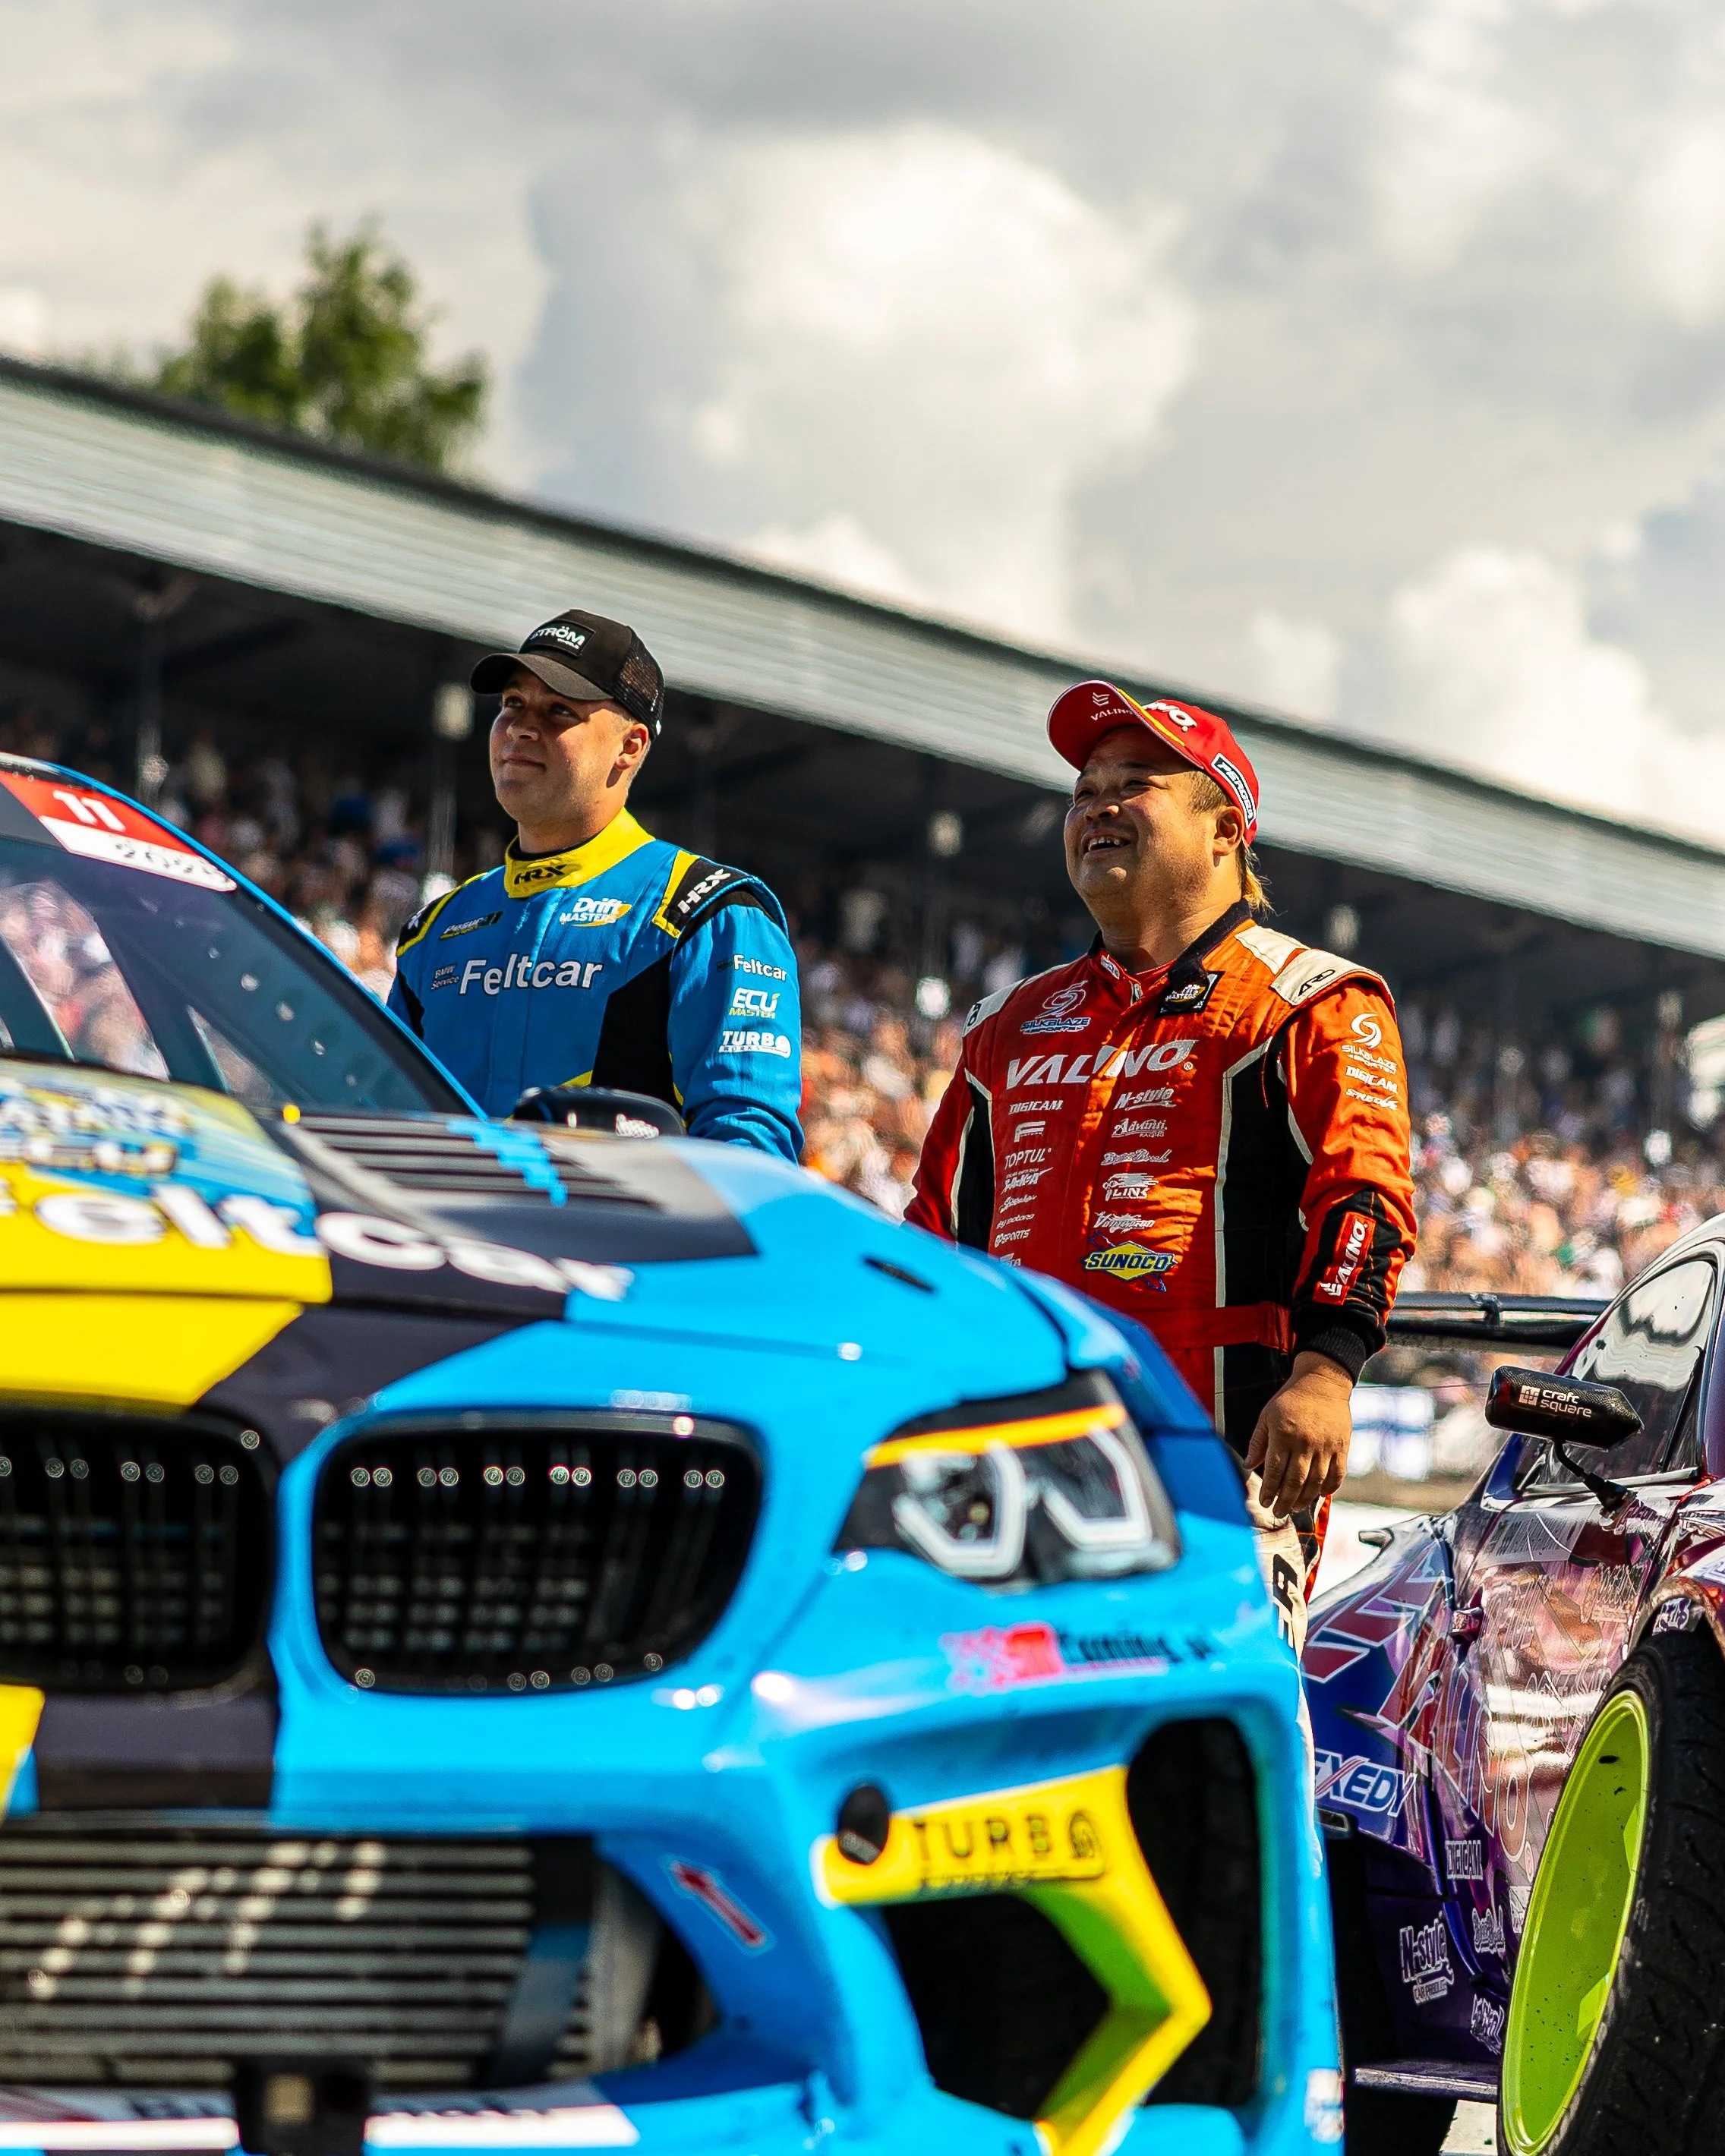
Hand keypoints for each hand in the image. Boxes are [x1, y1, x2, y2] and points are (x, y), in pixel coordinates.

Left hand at [1245, 1351, 1354, 1518]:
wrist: (1322, 1383)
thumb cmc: (1290, 1399)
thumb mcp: (1267, 1416)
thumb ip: (1258, 1441)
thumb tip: (1249, 1465)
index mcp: (1284, 1434)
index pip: (1275, 1471)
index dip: (1269, 1491)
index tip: (1264, 1503)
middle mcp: (1305, 1442)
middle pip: (1295, 1481)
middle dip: (1285, 1501)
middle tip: (1278, 1513)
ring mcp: (1326, 1446)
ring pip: (1316, 1482)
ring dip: (1305, 1498)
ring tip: (1295, 1507)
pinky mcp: (1342, 1446)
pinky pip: (1337, 1474)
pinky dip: (1329, 1488)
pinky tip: (1319, 1495)